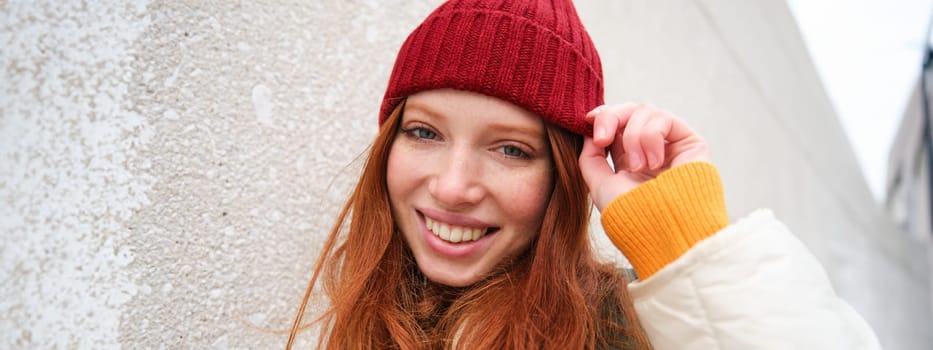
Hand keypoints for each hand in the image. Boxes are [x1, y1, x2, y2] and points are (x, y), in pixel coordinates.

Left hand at [578, 103, 710, 210]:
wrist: (661, 230)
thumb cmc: (631, 215)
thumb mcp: (599, 185)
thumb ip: (590, 157)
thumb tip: (589, 131)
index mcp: (629, 160)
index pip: (616, 124)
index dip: (602, 116)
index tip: (587, 121)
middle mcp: (651, 149)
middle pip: (629, 111)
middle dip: (611, 117)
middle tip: (602, 138)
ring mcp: (670, 145)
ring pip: (645, 111)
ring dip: (633, 136)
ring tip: (638, 167)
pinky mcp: (690, 142)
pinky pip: (664, 119)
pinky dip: (651, 137)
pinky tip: (654, 163)